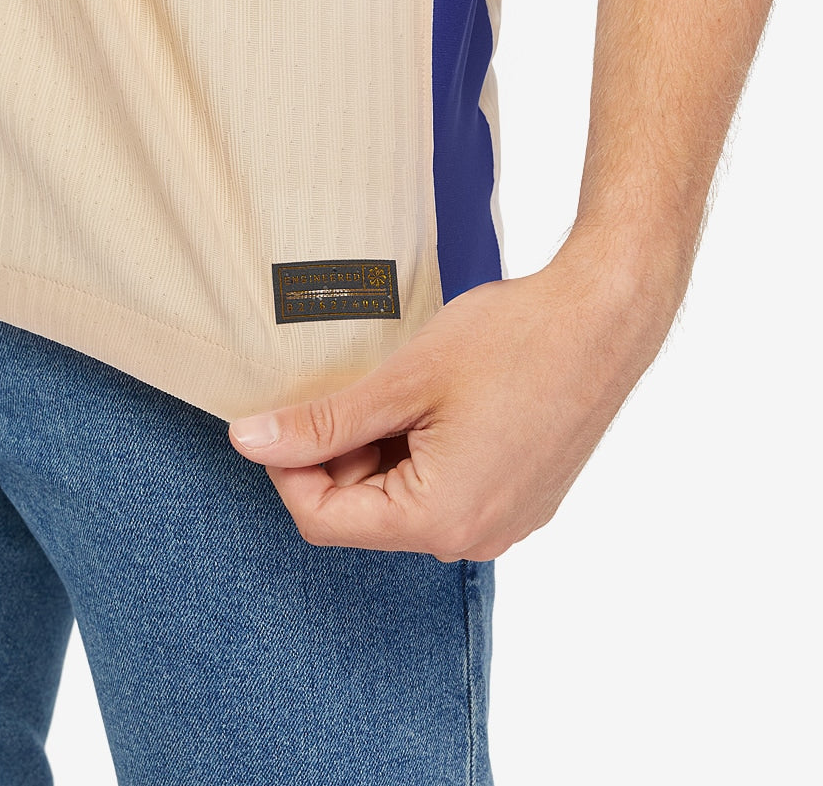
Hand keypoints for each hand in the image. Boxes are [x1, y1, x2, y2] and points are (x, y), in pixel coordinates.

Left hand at [229, 246, 677, 560]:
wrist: (606, 318)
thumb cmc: (513, 341)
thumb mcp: (402, 382)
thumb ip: (322, 423)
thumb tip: (248, 442)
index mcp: (440, 519)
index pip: (322, 521)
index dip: (287, 467)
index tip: (283, 415)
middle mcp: (474, 537)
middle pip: (363, 513)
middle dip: (340, 454)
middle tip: (353, 386)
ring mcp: (504, 521)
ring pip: (402, 500)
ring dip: (381, 450)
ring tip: (402, 387)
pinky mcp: (520, 499)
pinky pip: (444, 491)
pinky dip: (420, 452)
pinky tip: (435, 401)